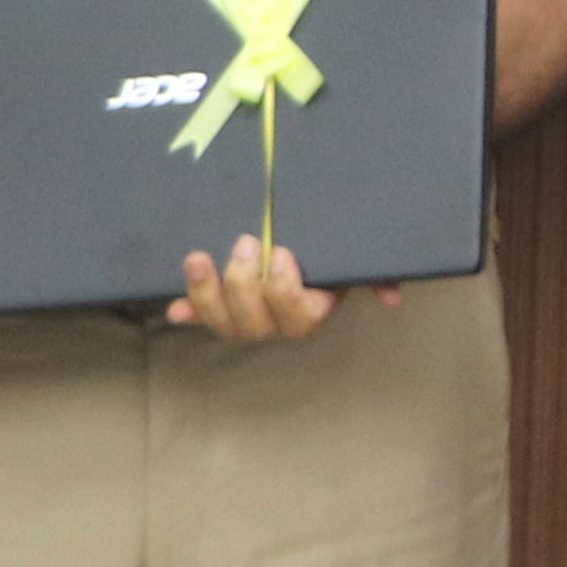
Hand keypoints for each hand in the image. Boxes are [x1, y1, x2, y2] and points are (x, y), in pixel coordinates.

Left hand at [168, 232, 399, 342]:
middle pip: (253, 324)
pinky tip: (173, 308)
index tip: (282, 254)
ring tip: (199, 258)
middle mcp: (276, 322)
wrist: (306, 243)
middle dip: (243, 284)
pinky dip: (188, 311)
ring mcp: (247, 317)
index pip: (296, 315)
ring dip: (207, 294)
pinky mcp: (221, 306)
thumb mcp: (355, 260)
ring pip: (224, 323)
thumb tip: (392, 298)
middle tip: (246, 243)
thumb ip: (375, 275)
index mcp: (310, 310)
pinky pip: (201, 316)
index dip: (284, 290)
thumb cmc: (333, 252)